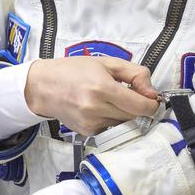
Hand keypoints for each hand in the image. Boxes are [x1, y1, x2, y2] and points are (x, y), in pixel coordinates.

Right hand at [24, 57, 158, 136]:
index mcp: (103, 88)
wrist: (42, 86)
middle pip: (135, 116)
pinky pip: (111, 128)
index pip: (141, 106)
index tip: (150, 98)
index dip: (151, 103)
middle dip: (136, 106)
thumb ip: (136, 74)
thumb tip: (152, 93)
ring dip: (124, 113)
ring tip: (110, 99)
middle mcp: (96, 108)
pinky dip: (111, 119)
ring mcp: (91, 123)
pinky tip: (99, 108)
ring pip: (124, 124)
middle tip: (128, 94)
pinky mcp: (87, 132)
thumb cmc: (72, 71)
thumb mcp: (107, 62)